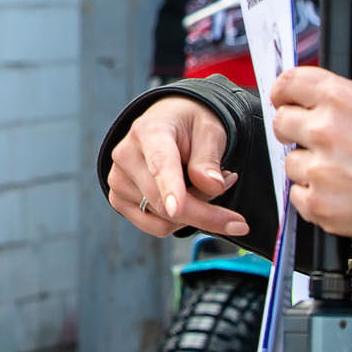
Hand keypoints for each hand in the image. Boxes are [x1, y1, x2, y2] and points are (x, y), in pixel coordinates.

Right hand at [107, 97, 247, 240]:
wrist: (168, 124)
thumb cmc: (189, 126)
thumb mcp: (210, 131)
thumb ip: (209, 159)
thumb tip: (213, 187)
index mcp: (149, 131)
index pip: (160, 164)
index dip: (169, 187)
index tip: (177, 208)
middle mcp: (126, 155)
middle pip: (165, 203)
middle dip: (206, 212)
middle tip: (234, 200)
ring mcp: (118, 180)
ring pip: (164, 220)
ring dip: (194, 213)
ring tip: (203, 185)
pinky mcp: (118, 200)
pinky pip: (156, 227)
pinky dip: (179, 221)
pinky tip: (187, 198)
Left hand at [268, 67, 351, 240]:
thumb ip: (334, 102)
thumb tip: (299, 101)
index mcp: (341, 98)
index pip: (289, 83)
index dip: (283, 92)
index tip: (283, 99)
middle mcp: (326, 129)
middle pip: (281, 122)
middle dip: (293, 131)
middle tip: (316, 141)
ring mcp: (320, 168)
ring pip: (290, 162)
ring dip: (308, 167)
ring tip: (342, 172)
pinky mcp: (318, 202)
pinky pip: (297, 194)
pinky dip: (314, 196)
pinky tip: (341, 193)